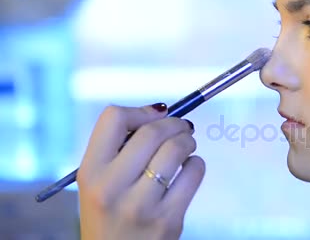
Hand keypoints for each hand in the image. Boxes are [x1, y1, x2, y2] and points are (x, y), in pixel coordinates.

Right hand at [76, 104, 204, 239]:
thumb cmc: (110, 216)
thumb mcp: (97, 183)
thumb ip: (118, 149)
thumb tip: (160, 113)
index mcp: (90, 173)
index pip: (113, 118)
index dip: (139, 112)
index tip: (153, 117)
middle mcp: (112, 188)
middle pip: (152, 132)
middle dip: (174, 124)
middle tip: (181, 127)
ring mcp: (141, 206)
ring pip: (176, 149)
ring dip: (188, 141)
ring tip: (186, 146)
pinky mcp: (168, 220)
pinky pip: (194, 173)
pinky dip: (196, 164)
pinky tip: (189, 169)